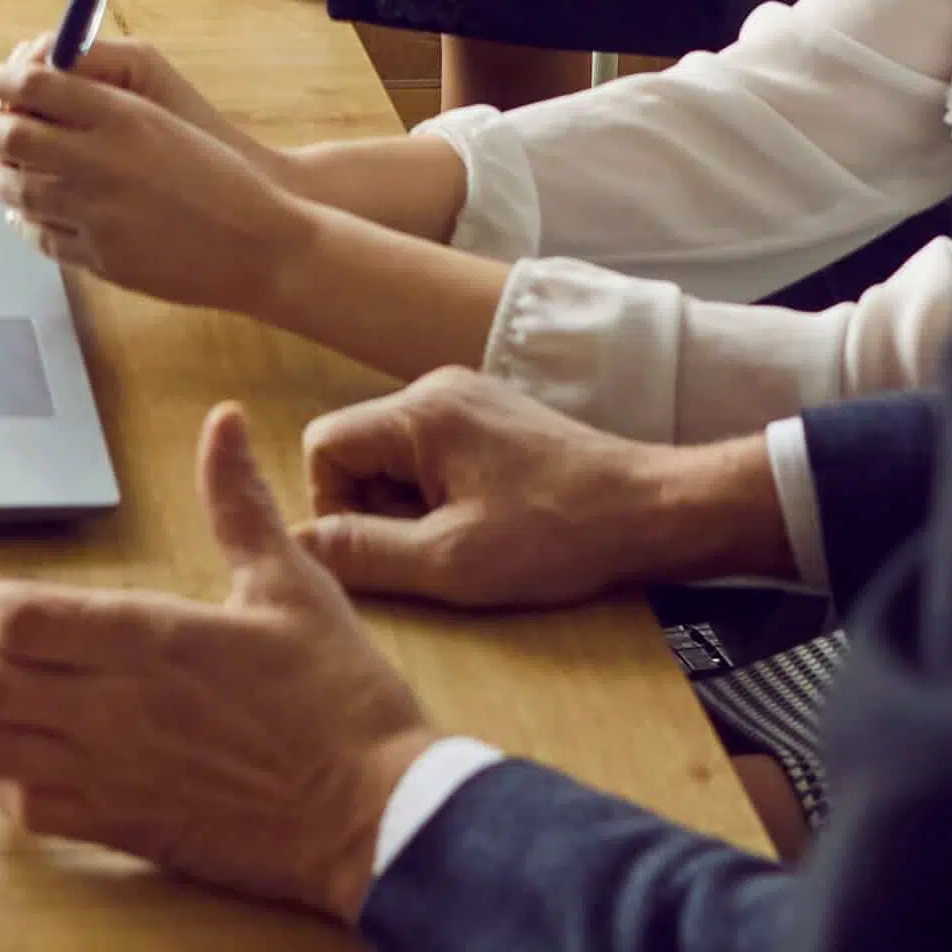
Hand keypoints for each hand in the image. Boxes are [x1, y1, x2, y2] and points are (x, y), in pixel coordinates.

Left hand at [0, 35, 307, 310]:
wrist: (258, 243)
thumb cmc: (219, 173)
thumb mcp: (162, 119)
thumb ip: (103, 103)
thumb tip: (42, 88)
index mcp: (121, 115)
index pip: (35, 84)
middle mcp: (101, 161)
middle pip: (14, 136)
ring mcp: (96, 214)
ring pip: (20, 191)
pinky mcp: (100, 257)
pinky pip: (43, 236)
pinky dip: (23, 220)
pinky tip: (17, 212)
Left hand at [0, 406, 436, 919]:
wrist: (377, 816)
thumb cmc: (340, 699)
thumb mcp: (295, 583)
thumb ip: (239, 503)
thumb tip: (223, 423)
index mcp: (150, 640)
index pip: (20, 617)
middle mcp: (115, 708)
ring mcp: (116, 774)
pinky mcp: (129, 828)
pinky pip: (33, 808)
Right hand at [296, 367, 799, 608]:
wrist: (654, 510)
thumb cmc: (559, 535)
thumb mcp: (450, 562)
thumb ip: (363, 553)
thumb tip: (298, 544)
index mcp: (421, 411)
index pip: (323, 445)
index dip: (333, 506)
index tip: (377, 550)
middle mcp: (439, 388)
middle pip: (358, 449)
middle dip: (375, 509)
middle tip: (427, 553)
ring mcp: (471, 399)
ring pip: (396, 456)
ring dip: (410, 508)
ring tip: (463, 544)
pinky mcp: (496, 419)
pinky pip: (434, 454)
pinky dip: (442, 497)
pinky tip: (486, 529)